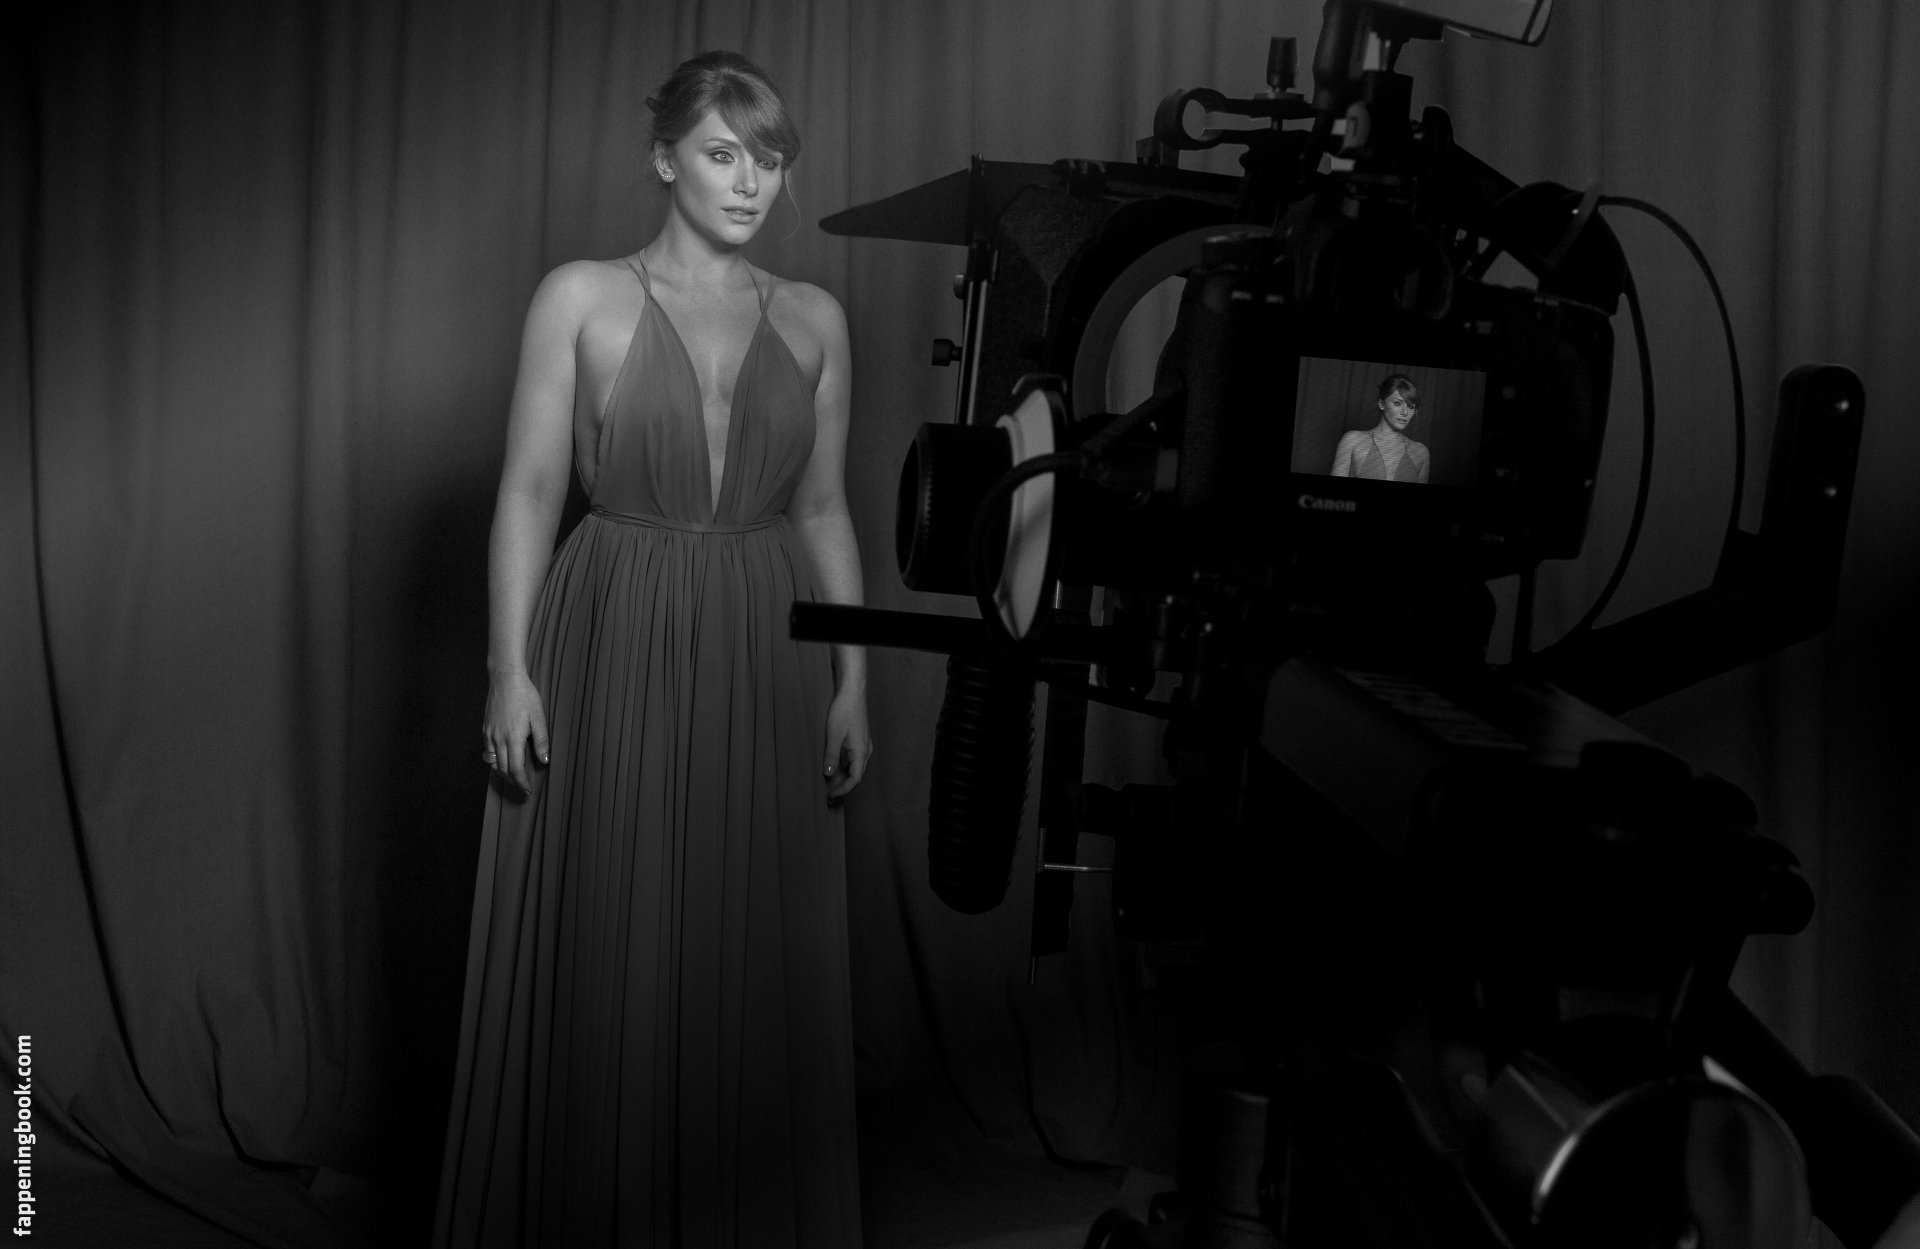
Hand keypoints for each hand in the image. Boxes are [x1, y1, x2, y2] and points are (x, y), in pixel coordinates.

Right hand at [482, 668, 548, 793]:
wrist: (505, 679)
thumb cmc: (525, 696)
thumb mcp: (539, 717)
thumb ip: (541, 741)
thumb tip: (544, 760)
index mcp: (513, 738)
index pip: (515, 768)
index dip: (522, 782)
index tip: (528, 790)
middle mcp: (498, 739)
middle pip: (503, 769)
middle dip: (513, 781)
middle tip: (523, 788)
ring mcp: (489, 734)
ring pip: (493, 762)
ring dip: (503, 773)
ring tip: (513, 777)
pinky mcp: (485, 728)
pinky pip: (488, 751)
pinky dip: (494, 760)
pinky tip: (502, 760)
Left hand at [821, 686, 871, 802]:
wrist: (853, 692)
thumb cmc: (844, 711)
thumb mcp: (834, 735)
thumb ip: (832, 756)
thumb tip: (828, 775)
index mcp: (861, 752)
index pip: (855, 779)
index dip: (843, 790)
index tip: (830, 795)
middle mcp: (866, 751)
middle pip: (856, 776)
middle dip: (843, 787)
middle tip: (828, 795)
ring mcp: (864, 745)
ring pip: (855, 768)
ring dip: (843, 777)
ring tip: (829, 784)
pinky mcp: (860, 740)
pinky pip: (854, 760)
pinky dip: (844, 767)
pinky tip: (834, 768)